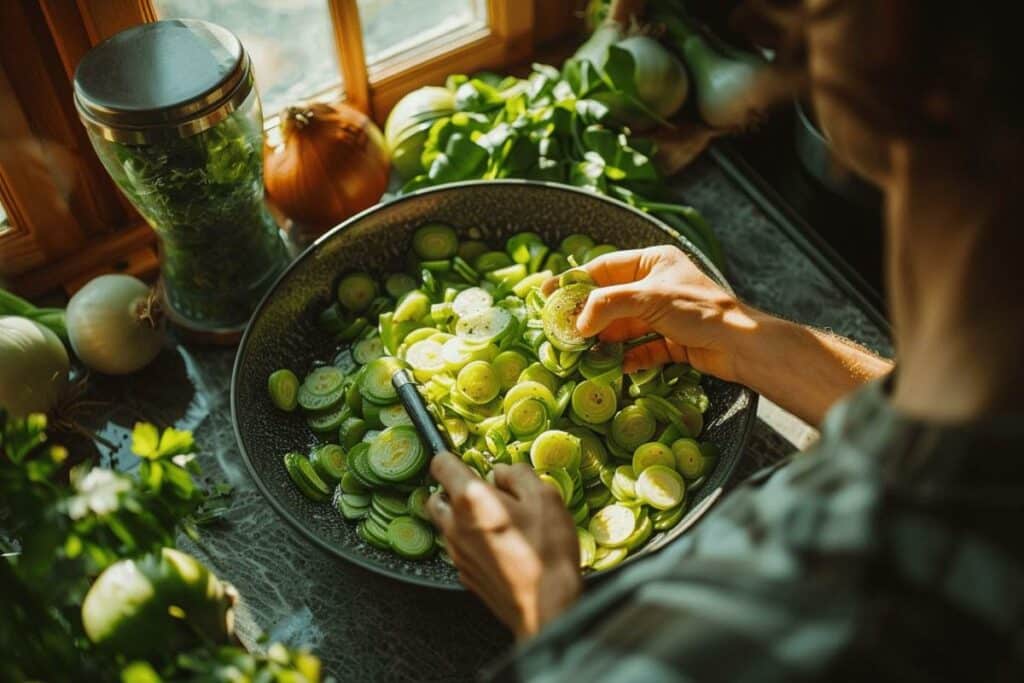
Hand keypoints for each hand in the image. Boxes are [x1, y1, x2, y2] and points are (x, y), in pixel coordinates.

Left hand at [427, 453, 581, 638]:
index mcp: (471, 500)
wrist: (547, 605)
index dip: (452, 457)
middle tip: (484, 493)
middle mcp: (455, 525)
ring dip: (463, 517)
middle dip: (454, 490)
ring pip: (447, 524)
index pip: (441, 464)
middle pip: (437, 496)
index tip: (467, 461)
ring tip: (496, 520)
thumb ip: (518, 475)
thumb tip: (502, 471)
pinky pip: (460, 548)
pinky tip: (500, 546)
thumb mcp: (544, 497)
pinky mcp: (465, 575)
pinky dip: (472, 541)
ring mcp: (457, 553)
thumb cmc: (547, 550)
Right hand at [548, 245, 756, 378]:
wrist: (740, 345)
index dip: (574, 281)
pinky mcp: (673, 341)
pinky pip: (642, 348)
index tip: (548, 295)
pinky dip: (629, 357)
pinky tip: (616, 366)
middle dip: (588, 316)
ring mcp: (664, 315)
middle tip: (562, 330)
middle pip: (611, 299)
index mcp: (652, 262)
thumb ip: (607, 305)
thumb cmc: (697, 310)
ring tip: (583, 352)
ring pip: (624, 326)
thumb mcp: (647, 299)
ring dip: (605, 340)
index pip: (604, 268)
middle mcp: (656, 286)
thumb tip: (579, 322)